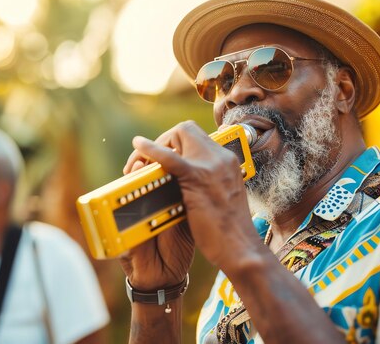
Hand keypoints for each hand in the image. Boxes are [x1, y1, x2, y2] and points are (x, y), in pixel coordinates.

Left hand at [124, 121, 259, 273]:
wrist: (241, 249)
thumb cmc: (230, 230)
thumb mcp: (223, 196)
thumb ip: (208, 183)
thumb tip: (184, 180)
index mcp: (227, 161)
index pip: (198, 136)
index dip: (176, 143)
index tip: (163, 160)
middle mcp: (221, 158)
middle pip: (186, 130)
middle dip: (163, 139)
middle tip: (148, 161)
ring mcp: (211, 166)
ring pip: (178, 135)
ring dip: (154, 145)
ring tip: (139, 162)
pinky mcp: (198, 179)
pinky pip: (170, 157)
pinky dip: (152, 149)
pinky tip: (138, 145)